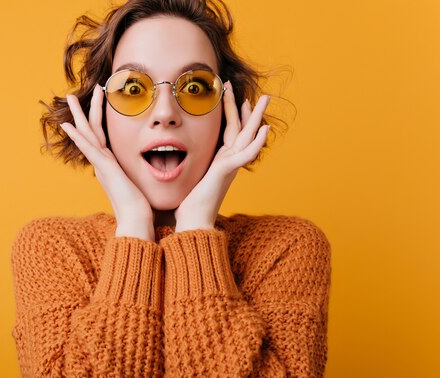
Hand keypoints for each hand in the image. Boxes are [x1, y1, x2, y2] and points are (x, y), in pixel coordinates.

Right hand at [60, 85, 154, 240]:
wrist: (136, 219)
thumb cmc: (141, 204)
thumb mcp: (139, 181)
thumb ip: (139, 172)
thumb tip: (155, 166)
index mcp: (110, 164)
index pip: (100, 135)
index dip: (96, 118)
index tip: (97, 103)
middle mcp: (102, 162)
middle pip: (90, 130)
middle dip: (84, 110)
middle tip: (72, 94)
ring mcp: (101, 165)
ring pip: (87, 133)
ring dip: (78, 114)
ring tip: (69, 97)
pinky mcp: (104, 168)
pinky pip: (88, 148)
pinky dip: (77, 136)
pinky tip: (68, 125)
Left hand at [175, 81, 270, 231]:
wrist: (193, 221)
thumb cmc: (188, 203)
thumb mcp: (189, 175)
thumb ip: (190, 164)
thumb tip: (174, 158)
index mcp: (220, 160)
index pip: (230, 132)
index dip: (233, 114)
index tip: (234, 97)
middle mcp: (229, 161)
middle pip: (243, 129)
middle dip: (250, 110)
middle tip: (260, 94)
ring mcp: (230, 165)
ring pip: (248, 135)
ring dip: (256, 117)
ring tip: (264, 99)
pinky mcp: (227, 170)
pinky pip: (246, 153)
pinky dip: (257, 141)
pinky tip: (265, 129)